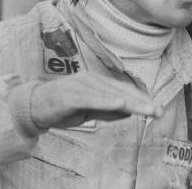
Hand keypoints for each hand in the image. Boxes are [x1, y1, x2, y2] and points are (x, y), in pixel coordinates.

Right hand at [31, 72, 162, 128]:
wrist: (33, 106)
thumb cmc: (62, 107)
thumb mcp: (90, 111)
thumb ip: (108, 110)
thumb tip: (129, 110)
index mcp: (98, 83)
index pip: (124, 91)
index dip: (141, 99)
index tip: (157, 109)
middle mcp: (92, 81)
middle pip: (121, 91)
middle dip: (141, 101)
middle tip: (158, 110)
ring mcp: (81, 86)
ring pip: (110, 94)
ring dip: (129, 102)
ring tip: (146, 109)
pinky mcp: (70, 95)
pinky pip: (91, 98)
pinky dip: (106, 101)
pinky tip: (120, 104)